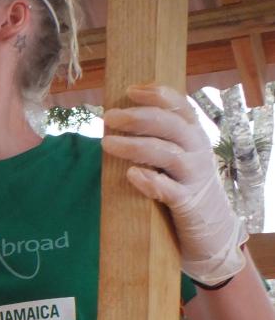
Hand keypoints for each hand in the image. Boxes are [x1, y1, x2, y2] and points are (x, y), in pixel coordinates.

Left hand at [101, 84, 246, 285]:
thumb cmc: (183, 185)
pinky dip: (150, 181)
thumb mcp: (174, 155)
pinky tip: (131, 174)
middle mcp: (197, 151)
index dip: (157, 94)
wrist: (212, 229)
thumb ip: (154, 137)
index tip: (130, 90)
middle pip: (169, 126)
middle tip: (109, 117)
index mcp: (192, 134)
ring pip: (167, 154)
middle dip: (137, 118)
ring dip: (135, 146)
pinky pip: (170, 190)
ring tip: (107, 143)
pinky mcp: (188, 203)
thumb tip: (113, 119)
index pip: (179, 106)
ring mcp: (194, 177)